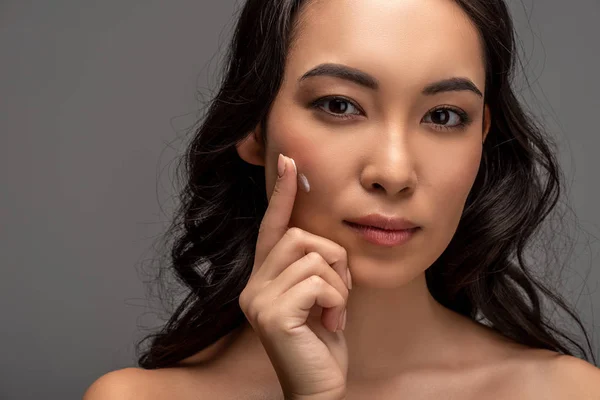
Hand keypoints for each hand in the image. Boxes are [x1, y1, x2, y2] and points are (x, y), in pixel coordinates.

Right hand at [238, 153, 350, 399]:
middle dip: (332, 260)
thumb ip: (314, 266)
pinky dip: (336, 299)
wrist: (318, 387)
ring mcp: (258, 300)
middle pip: (299, 236)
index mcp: (264, 277)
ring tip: (333, 312)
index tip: (289, 160)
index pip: (271, 226)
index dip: (282, 193)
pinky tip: (331, 324)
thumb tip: (326, 238)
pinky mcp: (271, 314)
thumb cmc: (322, 342)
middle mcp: (253, 285)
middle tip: (338, 294)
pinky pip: (318, 281)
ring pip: (313, 256)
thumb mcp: (319, 297)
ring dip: (338, 284)